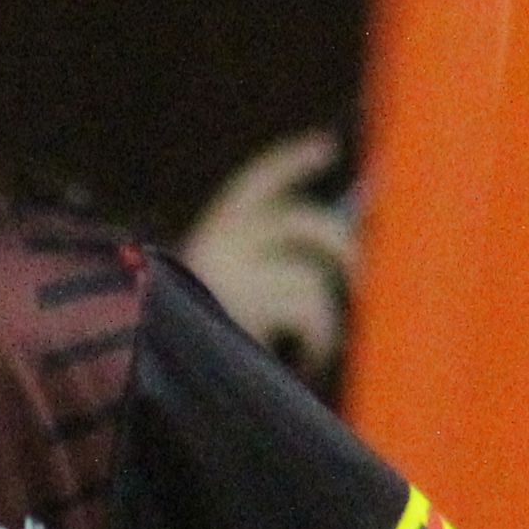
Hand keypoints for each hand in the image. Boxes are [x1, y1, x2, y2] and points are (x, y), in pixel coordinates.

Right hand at [178, 129, 354, 379]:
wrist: (168, 383)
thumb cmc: (217, 347)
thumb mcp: (241, 295)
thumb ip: (277, 263)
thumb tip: (344, 240)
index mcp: (210, 236)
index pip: (256, 184)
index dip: (291, 163)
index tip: (327, 145)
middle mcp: (217, 245)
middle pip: (301, 222)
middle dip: (340, 245)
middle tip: (359, 276)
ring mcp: (232, 276)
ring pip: (311, 279)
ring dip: (325, 319)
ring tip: (316, 345)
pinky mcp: (249, 307)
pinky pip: (312, 311)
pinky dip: (321, 340)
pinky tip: (307, 360)